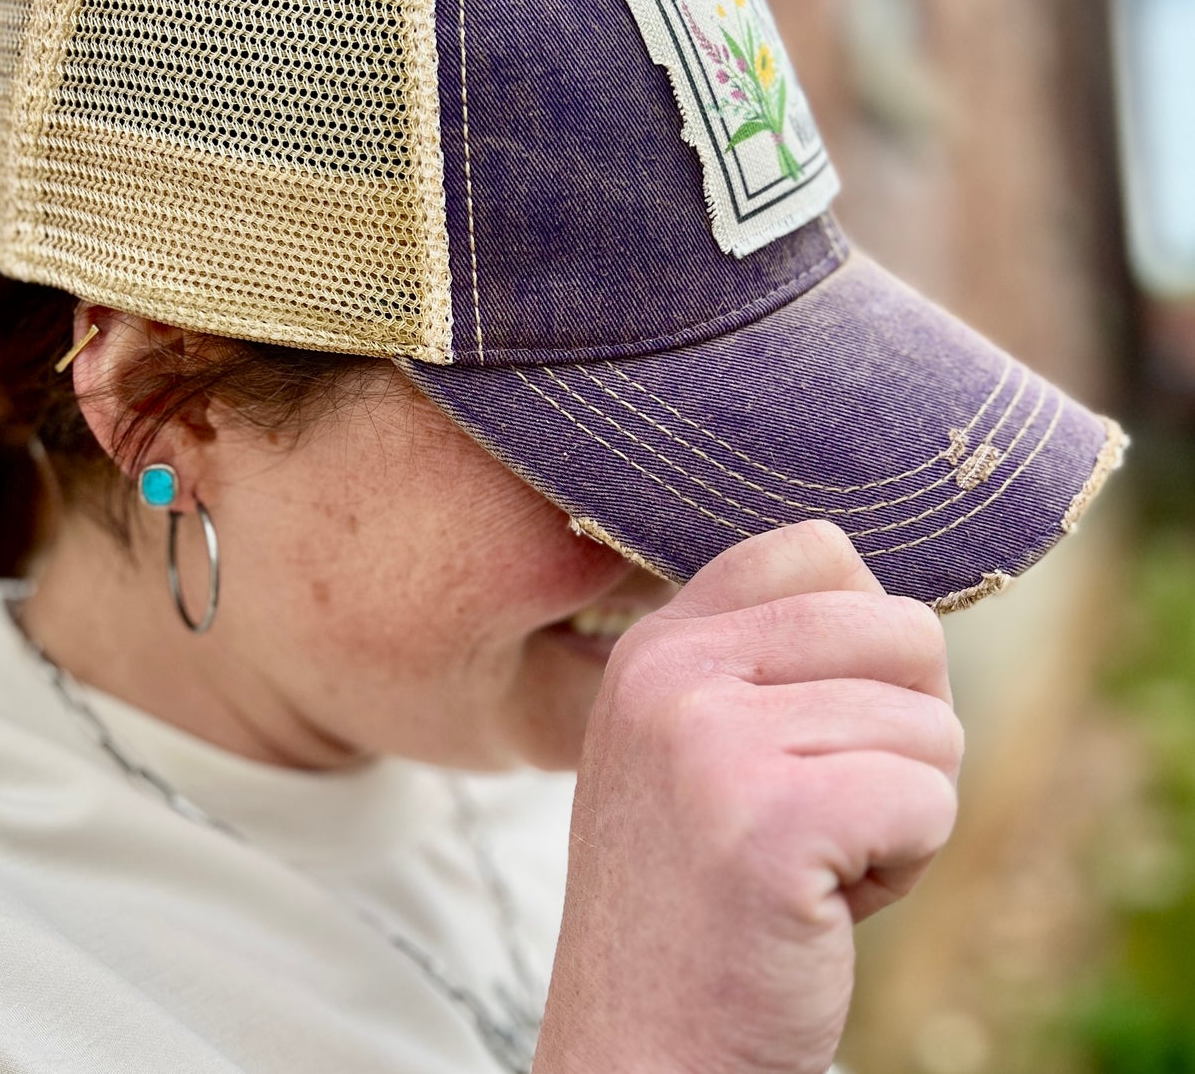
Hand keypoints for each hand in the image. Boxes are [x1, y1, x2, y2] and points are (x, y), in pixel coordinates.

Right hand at [534, 521, 961, 1073]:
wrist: (640, 1052)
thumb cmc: (696, 907)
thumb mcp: (692, 750)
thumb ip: (765, 664)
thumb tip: (905, 612)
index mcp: (657, 644)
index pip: (817, 549)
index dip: (865, 642)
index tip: (819, 728)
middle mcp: (671, 670)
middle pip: (903, 629)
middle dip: (903, 734)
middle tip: (821, 812)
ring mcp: (710, 740)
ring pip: (931, 725)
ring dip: (899, 814)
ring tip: (808, 867)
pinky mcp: (767, 820)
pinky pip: (929, 799)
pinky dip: (906, 868)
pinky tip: (821, 906)